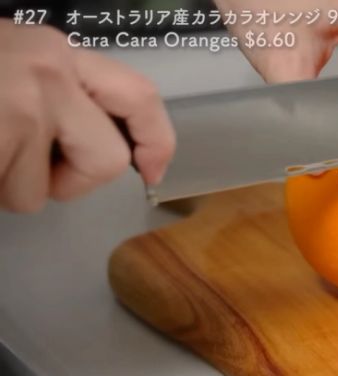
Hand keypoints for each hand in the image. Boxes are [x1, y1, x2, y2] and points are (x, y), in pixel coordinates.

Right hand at [0, 19, 174, 212]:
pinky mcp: (0, 129)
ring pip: (41, 191)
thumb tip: (109, 151)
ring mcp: (20, 102)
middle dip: (68, 183)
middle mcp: (49, 70)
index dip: (155, 141)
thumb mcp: (13, 72)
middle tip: (24, 169)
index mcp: (57, 54)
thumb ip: (59, 100)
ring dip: (4, 187)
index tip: (153, 171)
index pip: (139, 97)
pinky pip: (5, 192)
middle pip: (107, 161)